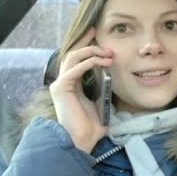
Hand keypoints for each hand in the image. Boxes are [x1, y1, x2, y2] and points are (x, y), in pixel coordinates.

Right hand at [49, 28, 112, 152]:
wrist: (81, 140)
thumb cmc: (92, 126)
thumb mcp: (101, 102)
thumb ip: (103, 89)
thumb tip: (115, 78)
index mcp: (73, 83)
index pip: (78, 59)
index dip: (87, 46)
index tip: (99, 37)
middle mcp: (64, 81)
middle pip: (73, 53)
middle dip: (87, 42)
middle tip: (100, 35)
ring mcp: (61, 84)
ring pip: (73, 57)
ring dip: (91, 52)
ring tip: (108, 53)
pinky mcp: (61, 88)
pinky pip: (74, 69)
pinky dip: (88, 63)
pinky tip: (101, 62)